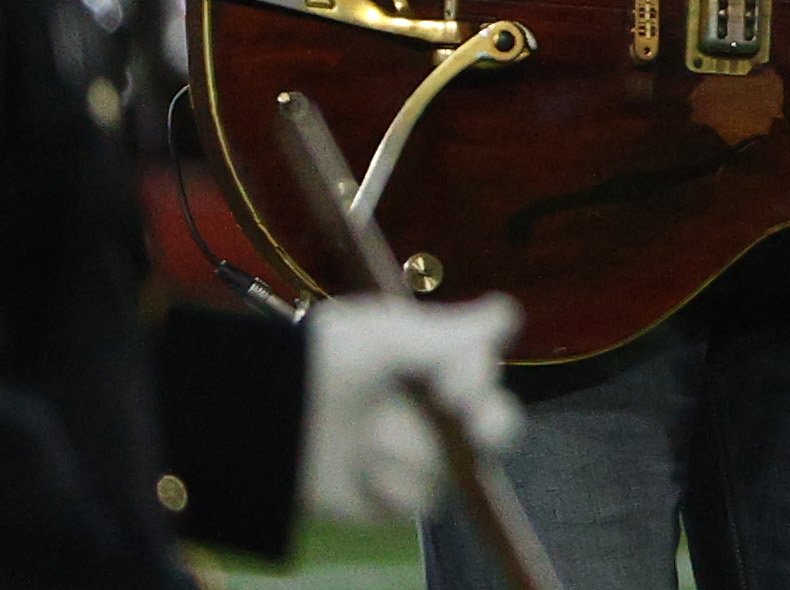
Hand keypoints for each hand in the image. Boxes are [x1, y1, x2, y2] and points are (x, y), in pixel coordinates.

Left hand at [299, 293, 521, 523]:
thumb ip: (448, 334)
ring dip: (405, 451)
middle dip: (491, 421)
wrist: (255, 423)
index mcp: (425, 363)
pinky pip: (419, 501)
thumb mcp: (380, 339)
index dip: (477, 375)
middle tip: (480, 427)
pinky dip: (391, 490)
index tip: (455, 385)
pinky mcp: (387, 499)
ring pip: (448, 461)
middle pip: (492, 420)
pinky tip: (361, 475)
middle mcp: (427, 410)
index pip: (479, 365)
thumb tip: (508, 315)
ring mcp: (409, 456)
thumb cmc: (317, 366)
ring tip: (361, 442)